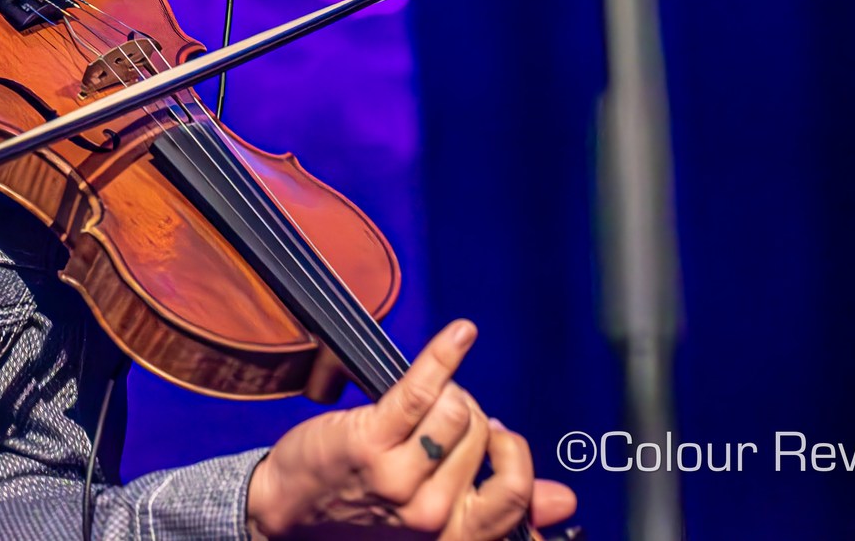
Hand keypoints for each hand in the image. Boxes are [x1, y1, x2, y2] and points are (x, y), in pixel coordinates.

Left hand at [245, 320, 577, 539]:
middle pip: (481, 436)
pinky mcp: (371, 440)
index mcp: (456, 536)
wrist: (290, 512)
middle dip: (467, 415)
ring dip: (448, 391)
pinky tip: (460, 334)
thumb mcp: (436, 523)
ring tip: (424, 399)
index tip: (497, 437)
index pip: (514, 493)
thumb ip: (500, 508)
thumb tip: (563, 500)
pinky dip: (445, 355)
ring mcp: (400, 479)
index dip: (512, 456)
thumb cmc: (365, 510)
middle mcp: (432, 515)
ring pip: (457, 411)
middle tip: (438, 417)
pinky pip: (422, 388)